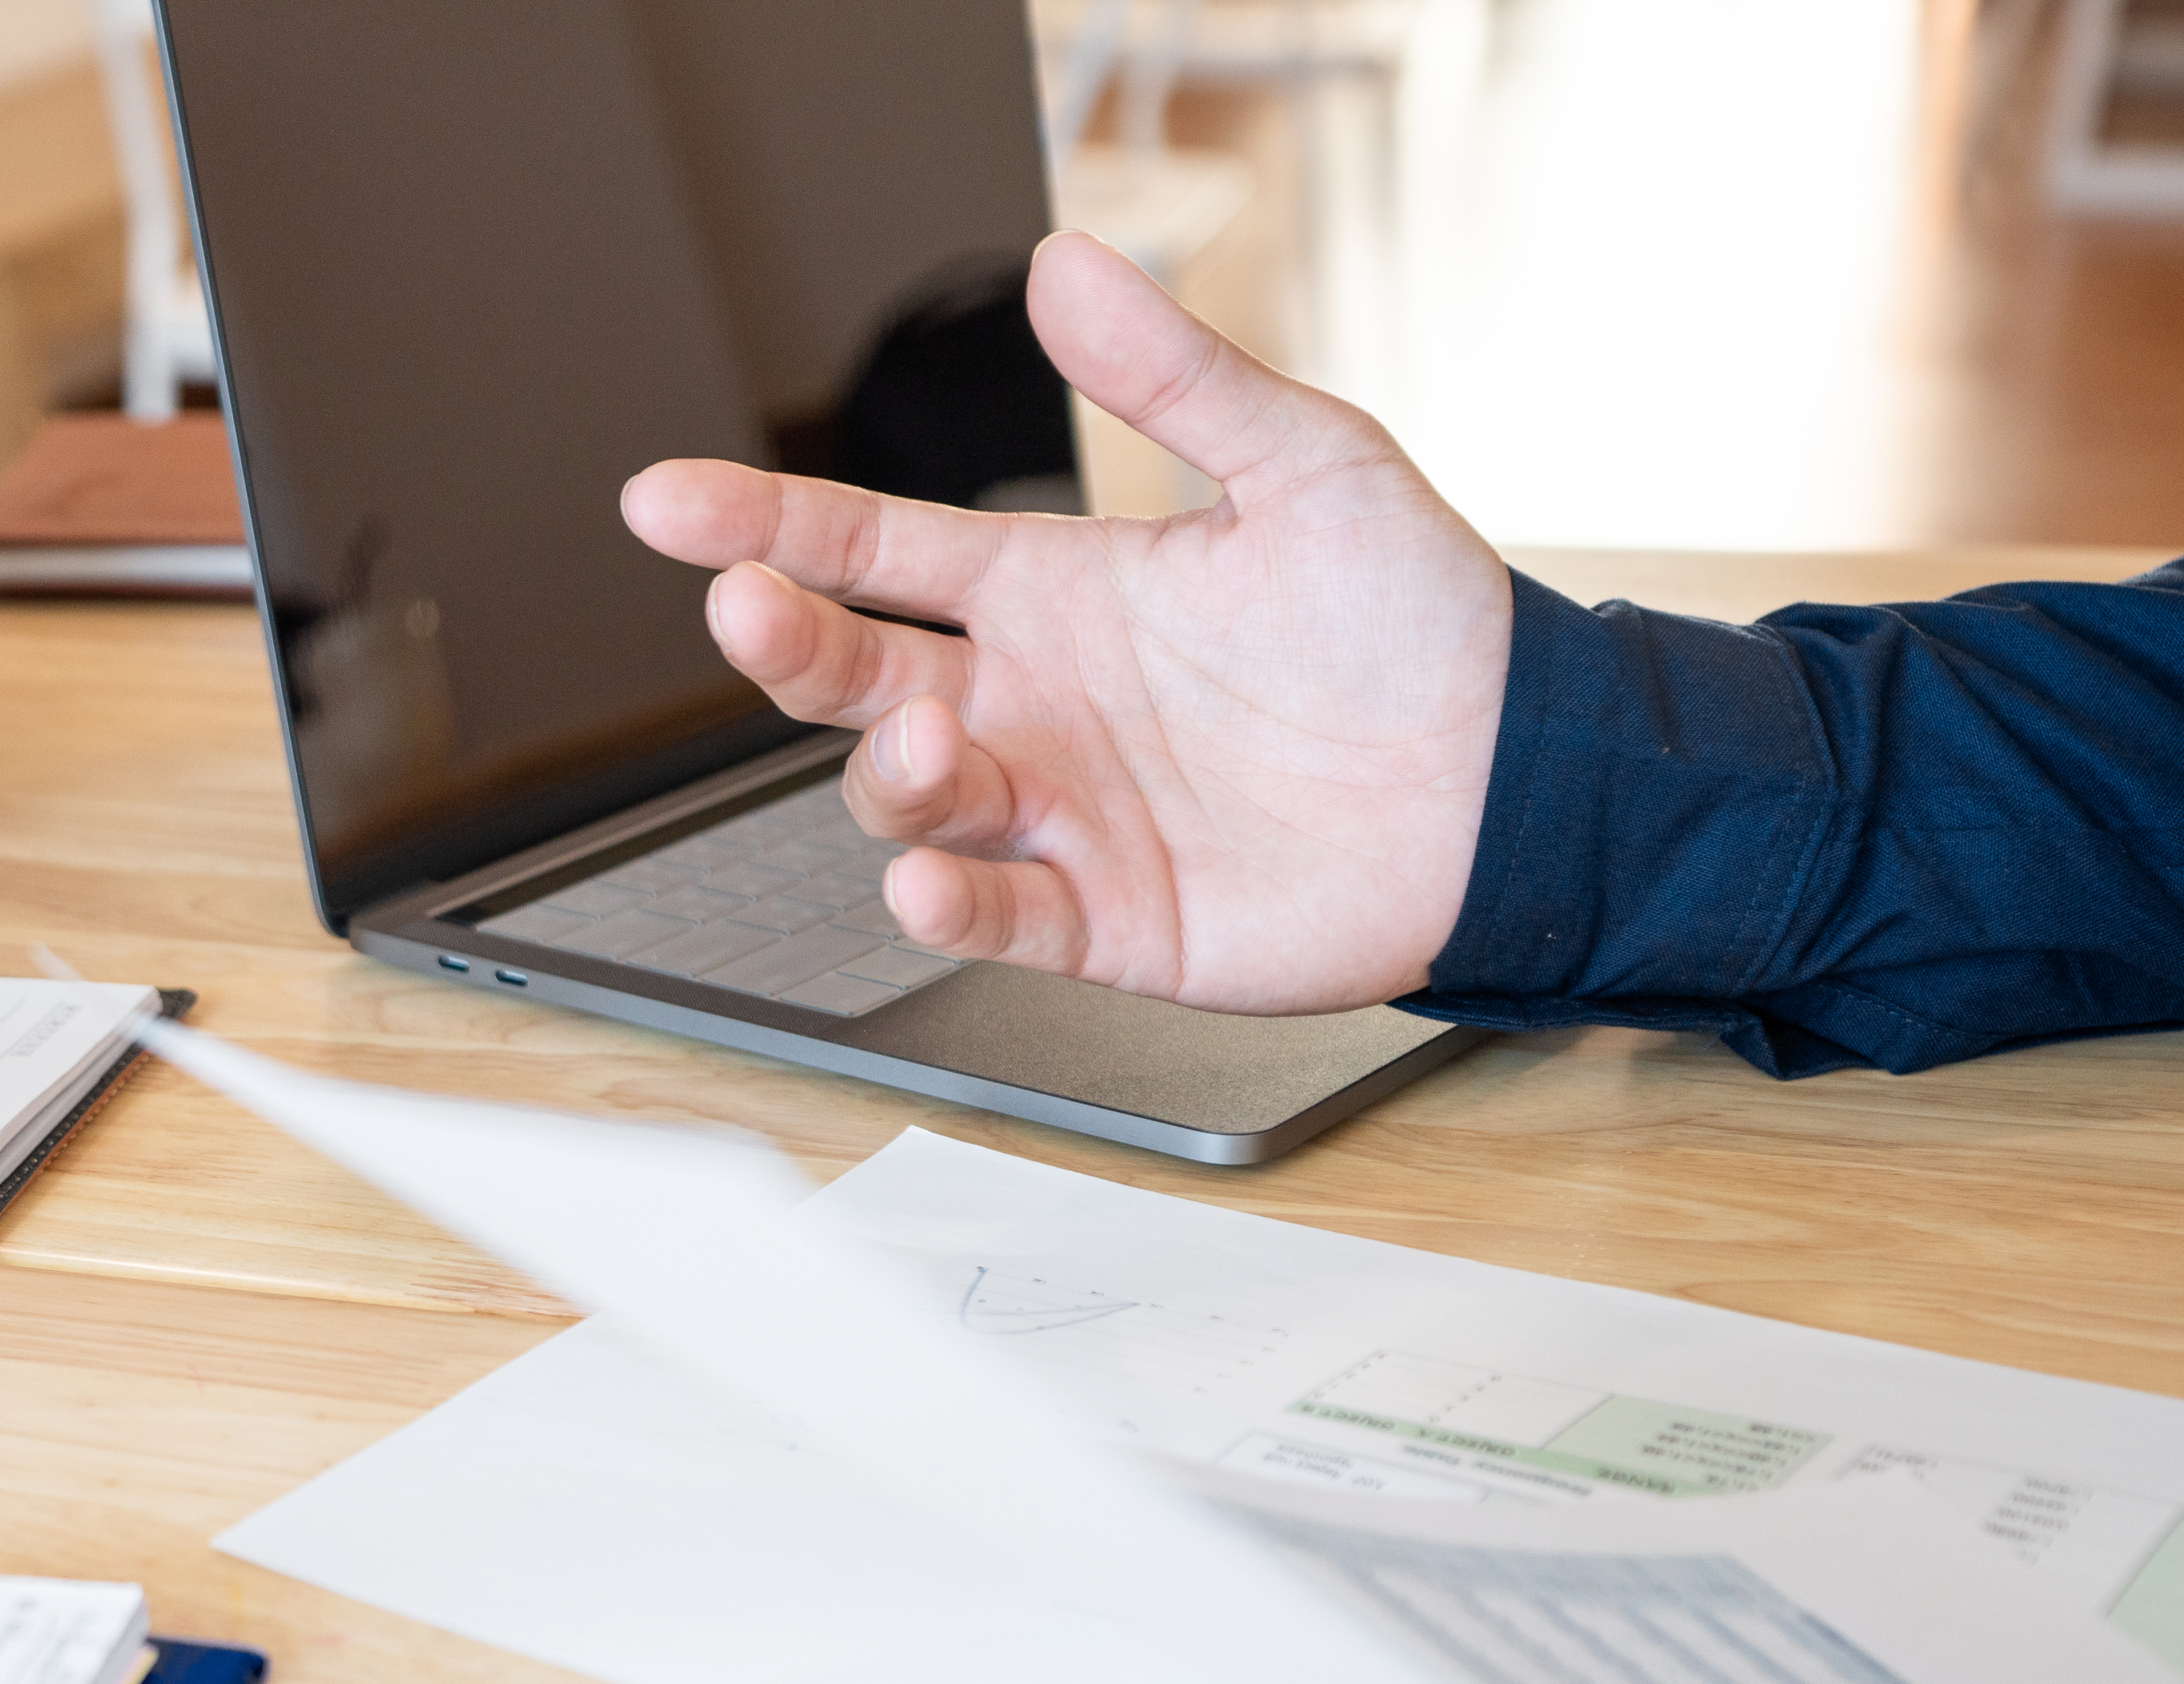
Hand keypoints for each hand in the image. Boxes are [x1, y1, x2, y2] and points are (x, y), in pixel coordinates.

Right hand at [616, 231, 1513, 1014]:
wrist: (1517, 775)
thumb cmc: (1412, 621)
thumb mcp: (1305, 463)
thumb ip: (1174, 376)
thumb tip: (1068, 263)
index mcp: (1050, 594)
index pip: (871, 552)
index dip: (765, 523)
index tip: (666, 500)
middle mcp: (1029, 706)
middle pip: (849, 678)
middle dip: (783, 644)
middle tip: (749, 606)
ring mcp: (1057, 817)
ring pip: (906, 799)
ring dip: (887, 770)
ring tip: (928, 733)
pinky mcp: (1107, 920)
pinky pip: (997, 919)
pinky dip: (950, 910)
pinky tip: (927, 885)